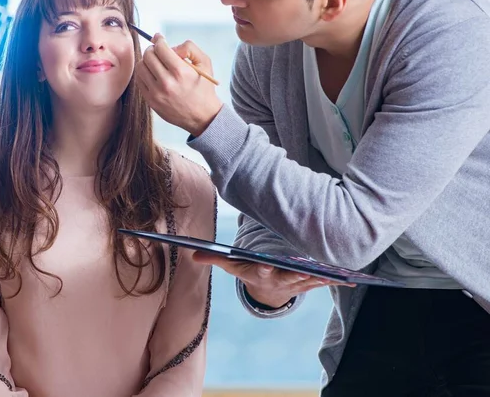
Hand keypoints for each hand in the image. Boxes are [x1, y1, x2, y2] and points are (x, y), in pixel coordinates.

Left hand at [135, 35, 223, 136]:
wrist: (202, 116)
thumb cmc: (204, 88)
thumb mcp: (205, 63)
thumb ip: (189, 48)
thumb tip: (170, 45)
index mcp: (180, 71)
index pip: (160, 48)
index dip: (159, 40)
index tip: (160, 39)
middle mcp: (167, 82)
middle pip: (148, 56)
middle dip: (152, 49)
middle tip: (158, 51)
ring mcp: (157, 93)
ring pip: (140, 67)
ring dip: (146, 61)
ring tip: (155, 63)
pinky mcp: (151, 101)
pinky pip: (139, 81)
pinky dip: (144, 74)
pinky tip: (153, 74)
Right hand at [193, 252, 353, 308]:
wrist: (265, 288)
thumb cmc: (247, 269)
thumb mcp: (230, 264)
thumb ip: (213, 259)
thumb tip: (191, 254)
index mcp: (259, 273)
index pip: (260, 270)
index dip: (263, 268)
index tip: (267, 264)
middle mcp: (278, 280)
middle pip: (289, 278)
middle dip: (301, 275)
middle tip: (313, 272)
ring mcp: (293, 282)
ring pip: (309, 281)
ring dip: (322, 279)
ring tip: (337, 276)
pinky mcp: (306, 282)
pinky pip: (321, 282)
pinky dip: (334, 281)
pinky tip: (350, 280)